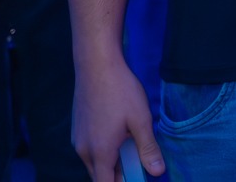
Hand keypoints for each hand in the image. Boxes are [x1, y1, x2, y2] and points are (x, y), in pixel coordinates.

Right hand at [72, 58, 164, 179]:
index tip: (136, 178)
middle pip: (99, 175)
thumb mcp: (141, 120)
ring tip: (131, 145)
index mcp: (99, 152)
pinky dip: (103, 149)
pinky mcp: (77, 128)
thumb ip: (148, 148)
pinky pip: (89, 148)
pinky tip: (118, 133)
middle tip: (138, 163)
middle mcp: (83, 150)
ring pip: (94, 161)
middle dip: (118, 175)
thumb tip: (157, 171)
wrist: (97, 65)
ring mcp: (77, 138)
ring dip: (111, 161)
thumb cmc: (121, 91)